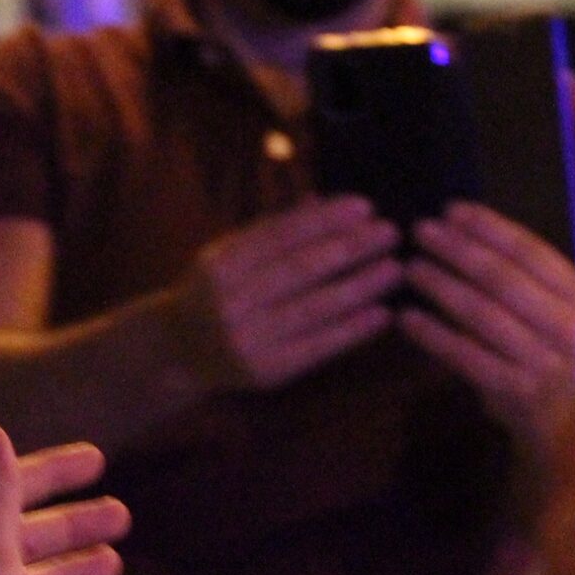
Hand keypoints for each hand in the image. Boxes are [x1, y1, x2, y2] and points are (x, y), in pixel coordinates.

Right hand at [171, 197, 401, 391]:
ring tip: (395, 268)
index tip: (365, 206)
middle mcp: (230, 302)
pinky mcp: (266, 372)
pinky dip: (353, 330)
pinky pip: (318, 348)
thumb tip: (320, 202)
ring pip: (314, 308)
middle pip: (300, 269)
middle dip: (350, 248)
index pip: (280, 235)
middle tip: (390, 232)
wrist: (179, 351)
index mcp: (220, 265)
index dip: (324, 220)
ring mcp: (247, 339)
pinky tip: (382, 314)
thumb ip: (270, 231)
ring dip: (360, 287)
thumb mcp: (229, 255)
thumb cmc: (215, 292)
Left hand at [400, 203, 574, 445]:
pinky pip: (469, 358)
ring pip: (483, 314)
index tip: (455, 210)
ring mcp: (545, 363)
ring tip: (411, 266)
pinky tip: (408, 319)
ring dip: (442, 286)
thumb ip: (562, 295)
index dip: (492, 229)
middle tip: (420, 229)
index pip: (535, 255)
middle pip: (504, 278)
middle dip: (459, 249)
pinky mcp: (519, 396)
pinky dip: (436, 336)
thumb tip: (500, 252)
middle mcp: (570, 328)